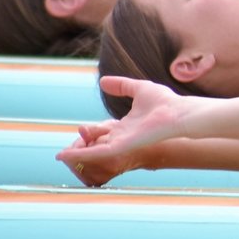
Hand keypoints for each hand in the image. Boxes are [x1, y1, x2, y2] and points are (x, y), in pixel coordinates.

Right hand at [58, 77, 198, 179]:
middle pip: (96, 144)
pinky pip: (99, 153)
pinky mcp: (122, 146)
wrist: (178, 112)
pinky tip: (67, 157)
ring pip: (95, 151)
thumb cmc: (165, 102)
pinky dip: (83, 155)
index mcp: (125, 126)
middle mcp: (122, 137)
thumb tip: (103, 81)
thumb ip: (121, 85)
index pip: (103, 132)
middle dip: (80, 147)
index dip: (90, 132)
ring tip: (60, 157)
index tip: (78, 131)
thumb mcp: (138, 89)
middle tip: (63, 152)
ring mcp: (122, 143)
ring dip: (78, 154)